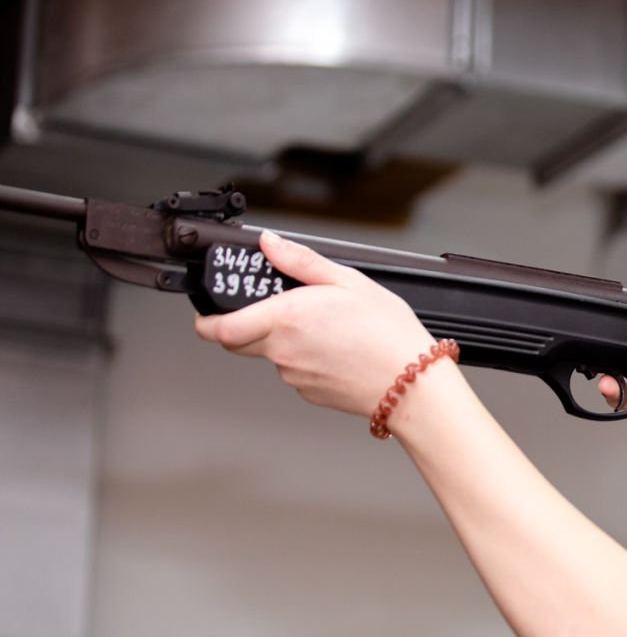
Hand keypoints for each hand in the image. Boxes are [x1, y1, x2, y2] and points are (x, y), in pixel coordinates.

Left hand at [193, 231, 438, 417]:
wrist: (411, 383)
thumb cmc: (388, 334)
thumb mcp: (349, 281)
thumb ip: (300, 261)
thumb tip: (270, 243)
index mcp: (285, 318)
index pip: (218, 328)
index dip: (206, 320)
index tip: (208, 311)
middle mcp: (282, 350)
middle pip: (237, 342)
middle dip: (243, 325)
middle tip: (267, 310)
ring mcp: (294, 375)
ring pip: (271, 355)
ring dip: (283, 341)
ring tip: (325, 329)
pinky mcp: (309, 393)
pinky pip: (295, 372)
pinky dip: (307, 359)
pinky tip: (337, 350)